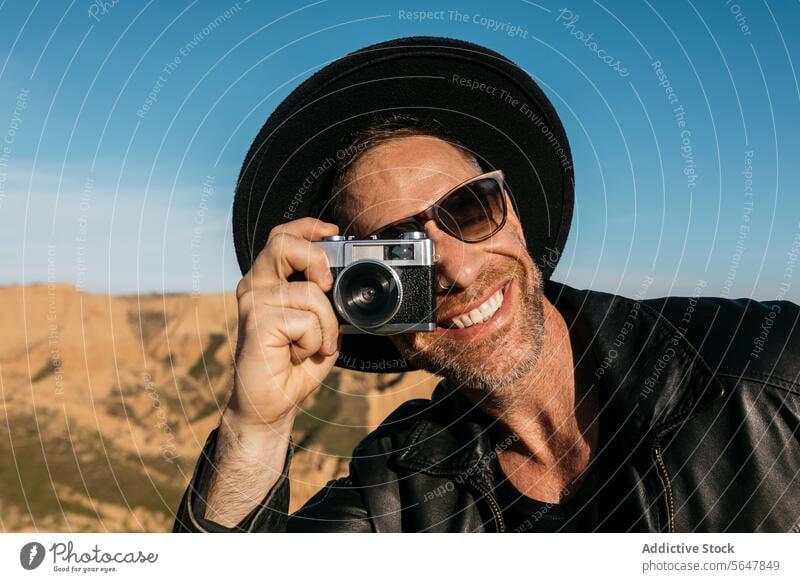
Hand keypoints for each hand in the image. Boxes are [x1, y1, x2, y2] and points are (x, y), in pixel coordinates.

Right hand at [227, 217, 339, 427]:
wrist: (271, 403)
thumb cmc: (294, 363)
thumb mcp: (318, 323)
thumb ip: (325, 298)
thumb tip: (344, 279)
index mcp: (268, 280)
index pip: (282, 236)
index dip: (307, 228)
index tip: (331, 232)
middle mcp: (255, 286)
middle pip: (284, 244)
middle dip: (316, 259)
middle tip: (327, 286)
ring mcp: (252, 302)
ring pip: (309, 292)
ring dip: (325, 325)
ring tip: (311, 344)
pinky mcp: (257, 322)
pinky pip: (306, 319)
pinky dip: (314, 340)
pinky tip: (297, 354)